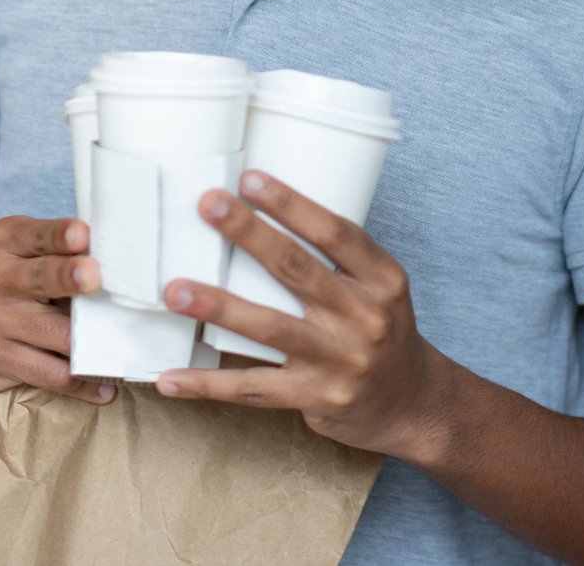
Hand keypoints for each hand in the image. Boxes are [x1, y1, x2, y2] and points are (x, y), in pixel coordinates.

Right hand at [0, 215, 115, 403]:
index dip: (59, 235)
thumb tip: (119, 265)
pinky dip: (82, 382)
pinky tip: (103, 385)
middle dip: (70, 278)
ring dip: (92, 342)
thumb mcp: (28, 250)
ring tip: (123, 346)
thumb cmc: (15, 277)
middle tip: (97, 279)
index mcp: (4, 242)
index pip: (35, 235)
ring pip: (53, 336)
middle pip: (39, 280)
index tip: (82, 234)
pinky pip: (49, 376)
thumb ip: (63, 251)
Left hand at [153, 171, 439, 458]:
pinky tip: (170, 378)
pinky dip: (208, 384)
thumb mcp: (378, 287)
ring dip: (219, 306)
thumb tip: (255, 216)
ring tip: (175, 291)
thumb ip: (332, 259)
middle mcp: (365, 317)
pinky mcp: (317, 398)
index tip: (249, 178)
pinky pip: (254, 388)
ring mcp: (341, 361)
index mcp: (381, 280)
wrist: (413, 405)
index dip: (292, 203)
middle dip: (248, 233)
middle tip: (206, 204)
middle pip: (297, 269)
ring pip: (270, 327)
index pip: (336, 232)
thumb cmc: (382, 332)